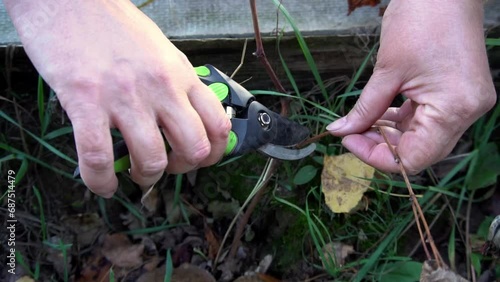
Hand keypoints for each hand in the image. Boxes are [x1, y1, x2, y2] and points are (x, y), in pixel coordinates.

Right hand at [5, 0, 230, 196]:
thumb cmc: (113, 25)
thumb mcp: (161, 51)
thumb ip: (176, 84)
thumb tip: (186, 118)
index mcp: (181, 74)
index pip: (217, 125)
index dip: (214, 154)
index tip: (200, 160)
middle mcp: (160, 87)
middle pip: (193, 148)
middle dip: (182, 169)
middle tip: (166, 167)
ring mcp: (124, 96)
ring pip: (151, 159)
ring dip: (144, 176)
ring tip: (133, 171)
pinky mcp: (85, 102)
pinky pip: (98, 158)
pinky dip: (101, 182)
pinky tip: (102, 184)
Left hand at [327, 0, 495, 173]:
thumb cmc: (422, 20)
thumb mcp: (387, 71)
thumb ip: (365, 108)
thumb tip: (342, 131)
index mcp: (454, 109)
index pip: (414, 158)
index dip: (377, 156)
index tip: (349, 141)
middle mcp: (467, 112)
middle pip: (420, 152)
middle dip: (382, 147)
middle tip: (352, 134)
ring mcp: (466, 104)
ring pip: (423, 138)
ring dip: (391, 135)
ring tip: (362, 124)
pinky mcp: (459, 95)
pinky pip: (428, 120)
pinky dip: (403, 121)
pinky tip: (380, 115)